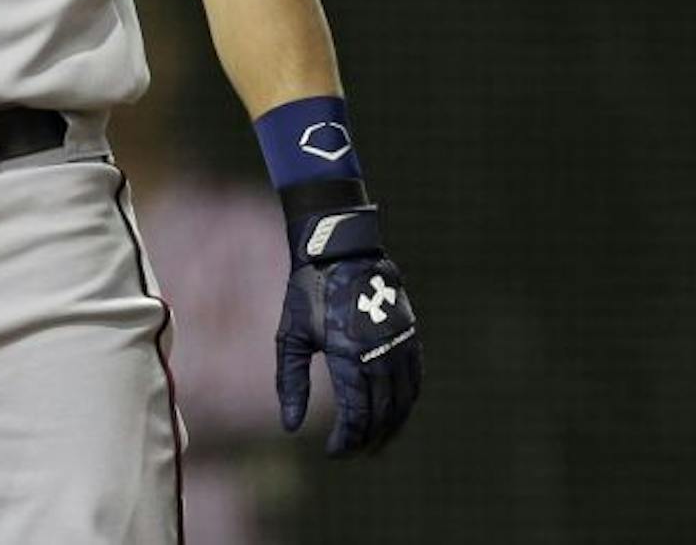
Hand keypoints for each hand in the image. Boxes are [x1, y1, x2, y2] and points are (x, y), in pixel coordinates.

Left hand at [276, 207, 421, 455]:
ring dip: (391, 428)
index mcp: (349, 356)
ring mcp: (400, 346)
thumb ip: (291, 383)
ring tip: (375, 445)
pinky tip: (395, 414)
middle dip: (367, 440)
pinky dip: (406, 404)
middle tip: (352, 453)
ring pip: (404, 403)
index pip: (355, 415)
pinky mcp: (411, 338)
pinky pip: (415, 381)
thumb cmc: (309, 293)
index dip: (346, 440)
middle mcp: (380, 355)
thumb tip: (290, 427)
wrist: (342, 251)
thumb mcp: (291, 336)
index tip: (333, 453)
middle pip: (382, 414)